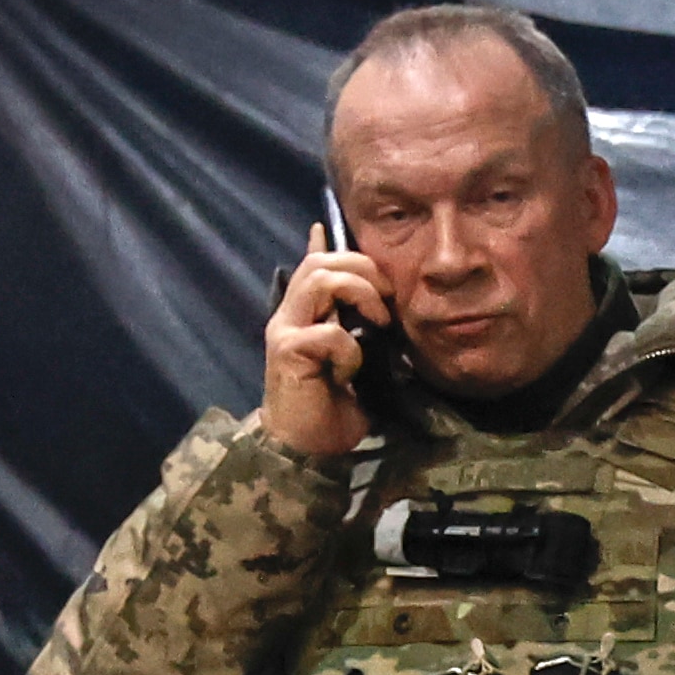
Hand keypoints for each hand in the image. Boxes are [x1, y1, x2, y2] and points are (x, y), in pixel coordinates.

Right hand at [258, 225, 391, 457]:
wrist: (307, 447)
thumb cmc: (333, 407)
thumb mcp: (354, 359)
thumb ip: (357, 328)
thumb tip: (379, 304)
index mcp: (304, 314)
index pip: (312, 264)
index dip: (326, 244)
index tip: (334, 227)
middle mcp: (291, 315)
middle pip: (321, 264)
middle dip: (362, 268)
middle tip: (387, 296)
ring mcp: (286, 331)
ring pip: (320, 281)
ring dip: (359, 293)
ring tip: (378, 320)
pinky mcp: (289, 352)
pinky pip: (329, 333)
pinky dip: (350, 350)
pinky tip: (349, 373)